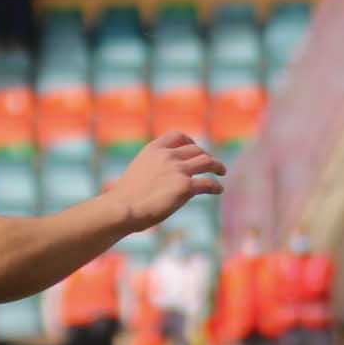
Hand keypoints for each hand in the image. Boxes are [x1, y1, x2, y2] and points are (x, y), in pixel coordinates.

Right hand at [109, 132, 224, 231]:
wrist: (122, 208)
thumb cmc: (125, 196)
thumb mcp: (138, 170)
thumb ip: (153, 167)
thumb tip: (162, 176)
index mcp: (153, 150)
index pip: (177, 136)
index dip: (190, 141)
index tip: (196, 148)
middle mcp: (167, 156)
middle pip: (196, 150)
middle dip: (206, 155)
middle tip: (211, 164)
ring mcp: (178, 170)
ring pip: (207, 161)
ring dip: (217, 166)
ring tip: (221, 172)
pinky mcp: (185, 187)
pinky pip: (208, 183)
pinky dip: (216, 186)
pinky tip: (218, 190)